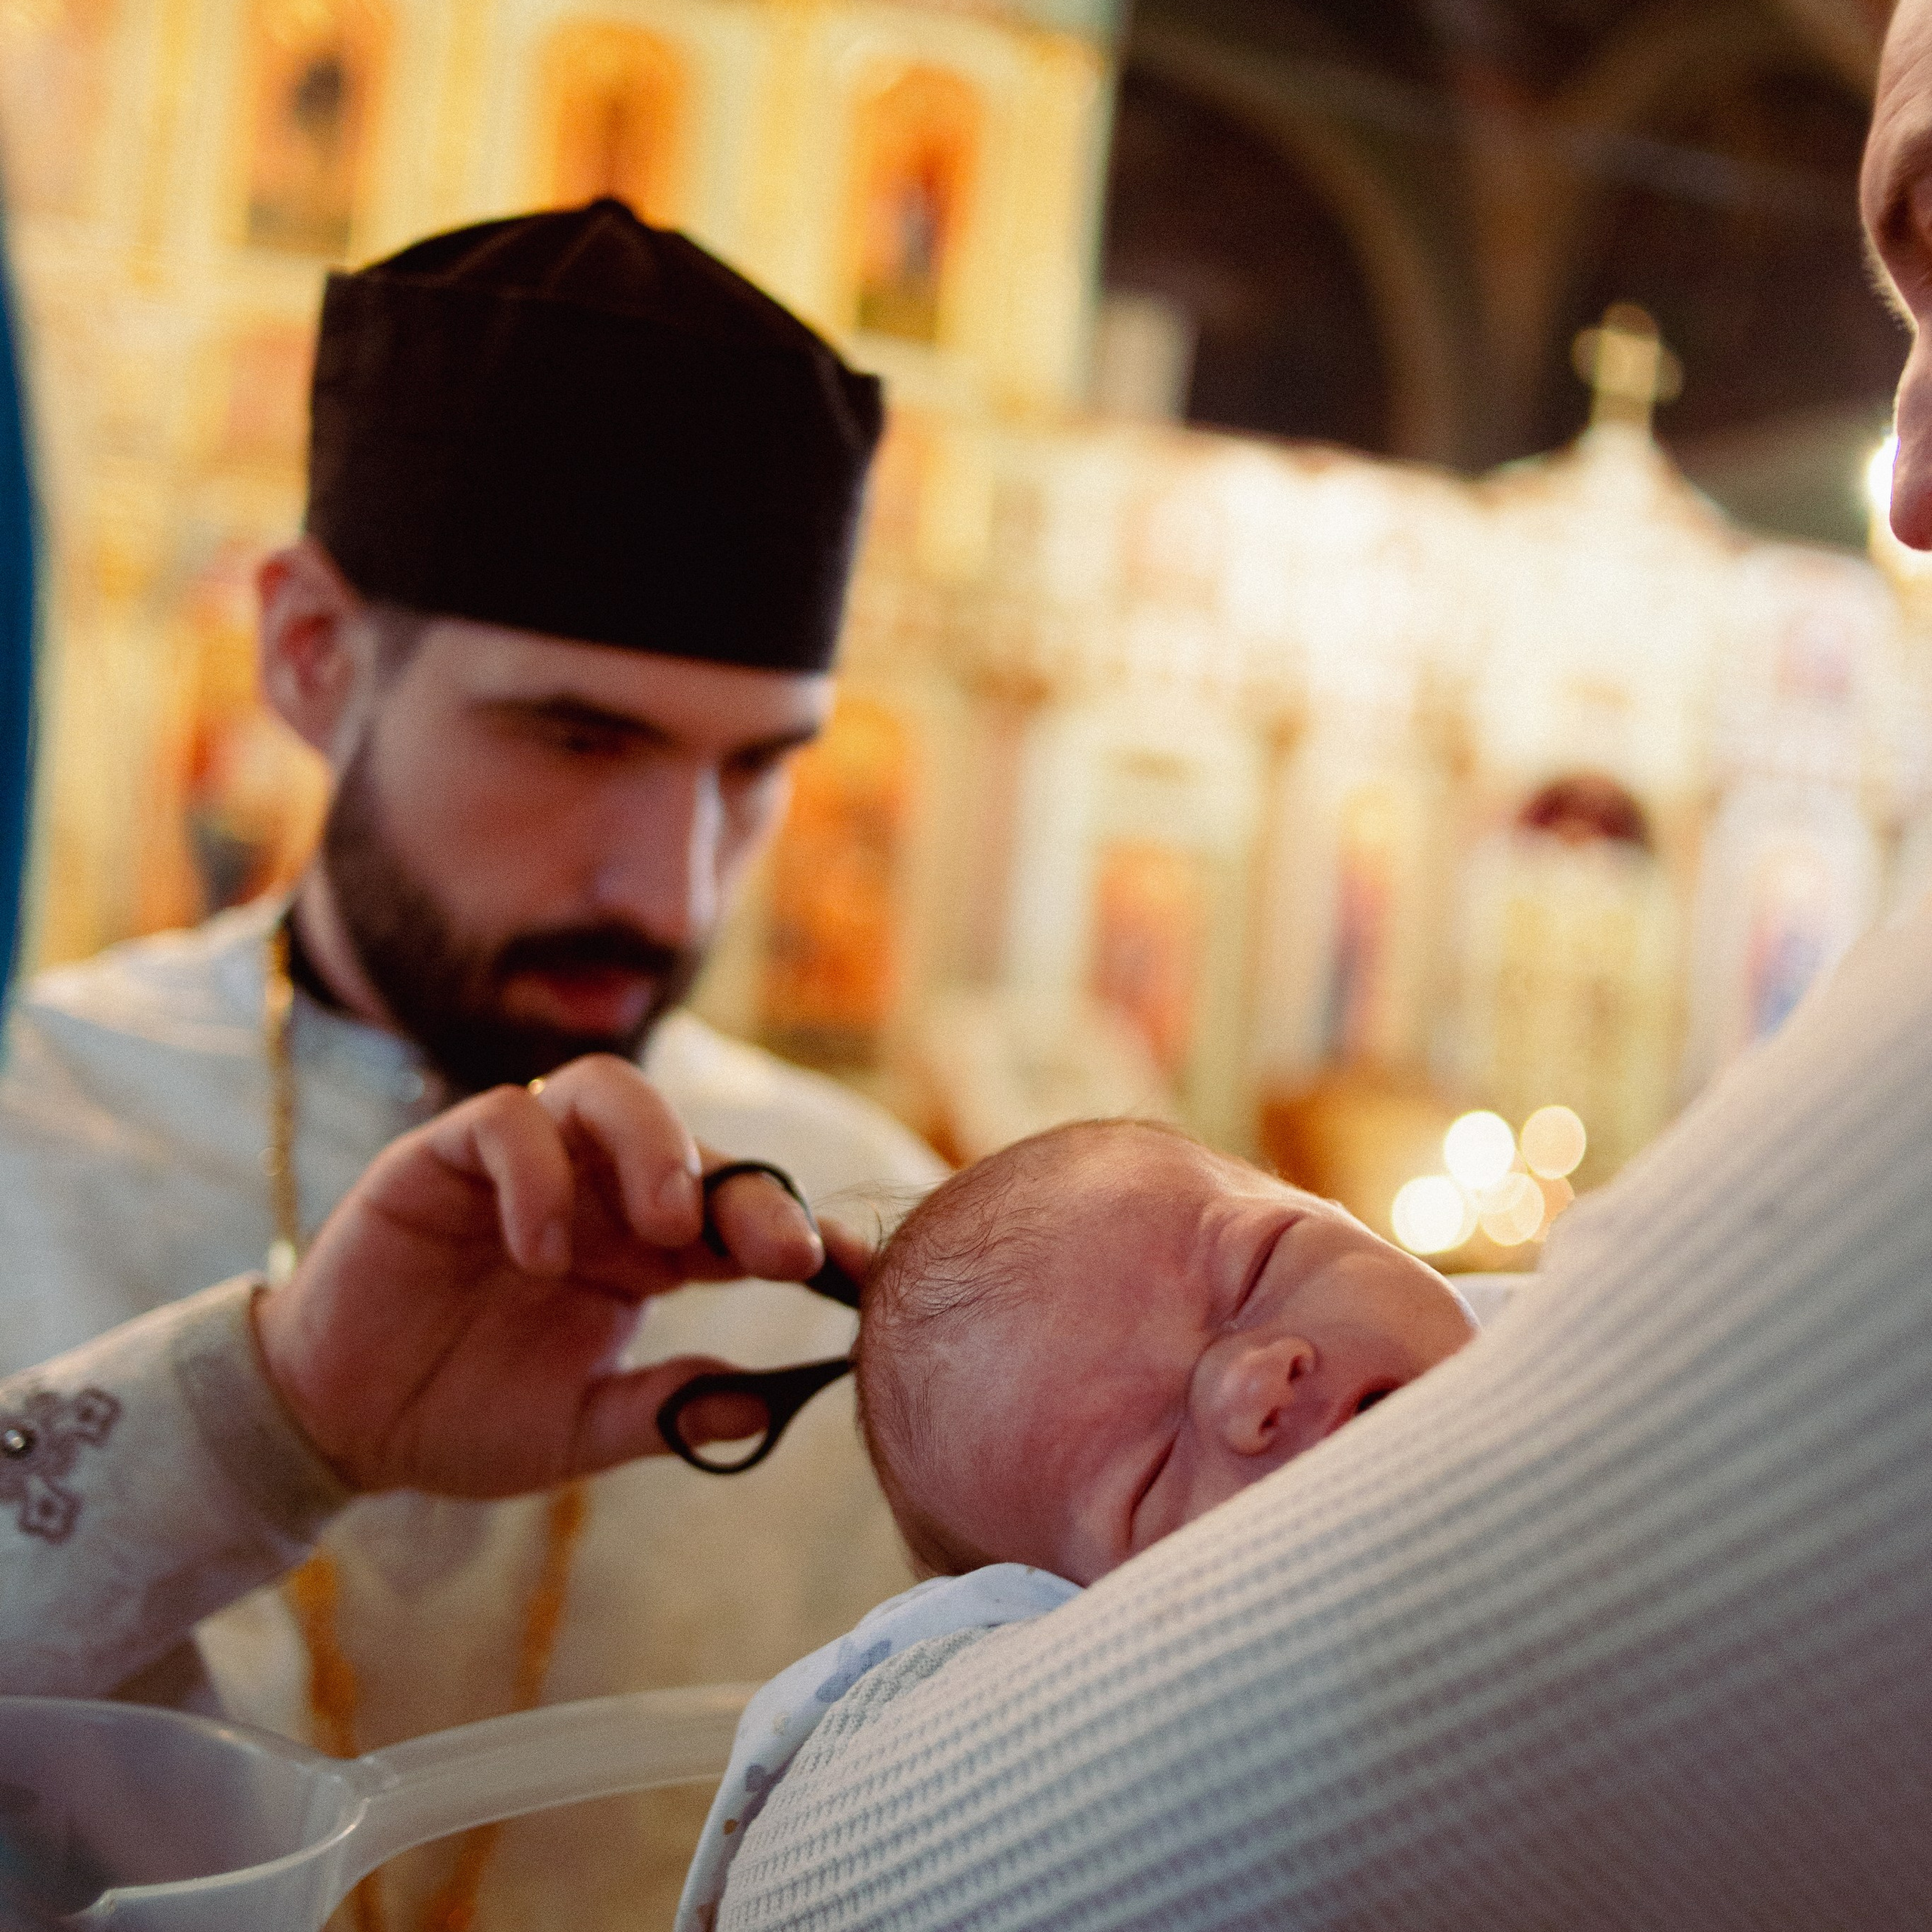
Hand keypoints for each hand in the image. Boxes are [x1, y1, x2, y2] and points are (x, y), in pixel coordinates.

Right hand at [253, 1055, 827, 1495]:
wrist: (339, 1426)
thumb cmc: (464, 1414)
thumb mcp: (580, 1428)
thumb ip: (666, 1411)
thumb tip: (767, 1406)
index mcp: (644, 1249)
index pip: (735, 1212)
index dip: (796, 1230)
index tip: (852, 1275)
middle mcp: (596, 1190)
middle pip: (690, 1140)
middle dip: (747, 1188)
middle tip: (780, 1255)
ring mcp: (521, 1164)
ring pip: (604, 1090)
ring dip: (653, 1146)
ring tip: (669, 1230)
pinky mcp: (441, 1157)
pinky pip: (504, 1124)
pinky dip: (537, 1175)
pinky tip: (545, 1252)